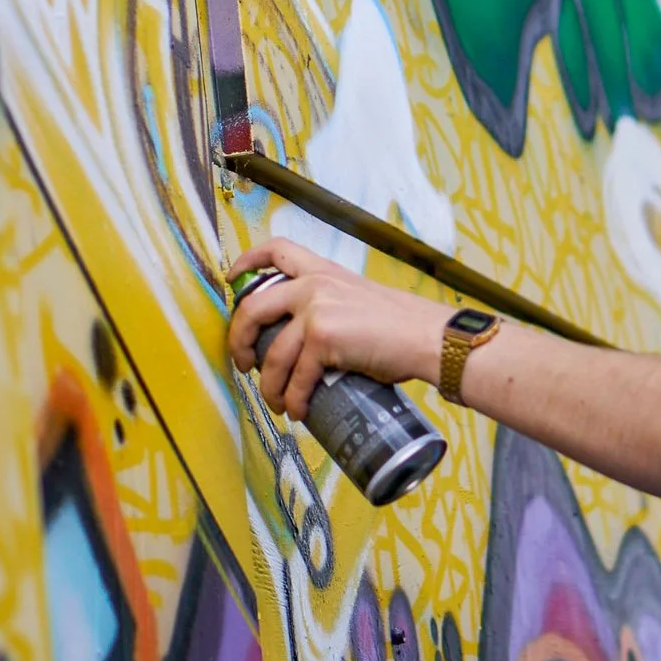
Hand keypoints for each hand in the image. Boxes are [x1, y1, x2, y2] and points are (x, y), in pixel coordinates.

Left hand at [226, 238, 453, 420]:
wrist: (428, 337)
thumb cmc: (402, 326)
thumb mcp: (358, 298)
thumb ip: (328, 306)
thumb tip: (304, 344)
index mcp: (323, 270)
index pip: (276, 250)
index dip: (247, 263)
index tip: (232, 281)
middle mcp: (314, 284)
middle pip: (253, 308)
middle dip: (239, 341)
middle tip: (244, 363)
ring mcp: (316, 310)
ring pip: (273, 355)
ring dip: (270, 386)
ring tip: (278, 403)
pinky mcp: (324, 338)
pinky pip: (297, 378)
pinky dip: (295, 400)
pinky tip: (300, 410)